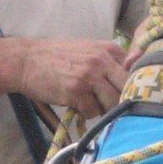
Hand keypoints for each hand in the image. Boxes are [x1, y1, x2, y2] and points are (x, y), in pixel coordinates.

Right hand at [13, 39, 128, 117]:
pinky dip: (86, 113)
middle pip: (127, 90)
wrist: (26, 60)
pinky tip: (77, 106)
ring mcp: (89, 76)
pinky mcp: (76, 92)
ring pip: (112, 104)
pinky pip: (92, 112)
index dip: (133, 88)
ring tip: (90, 104)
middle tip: (111, 106)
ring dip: (103, 109)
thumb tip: (130, 84)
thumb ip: (110, 63)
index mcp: (109, 49)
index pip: (135, 73)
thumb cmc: (58, 57)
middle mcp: (102, 61)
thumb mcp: (89, 51)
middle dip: (121, 102)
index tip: (127, 96)